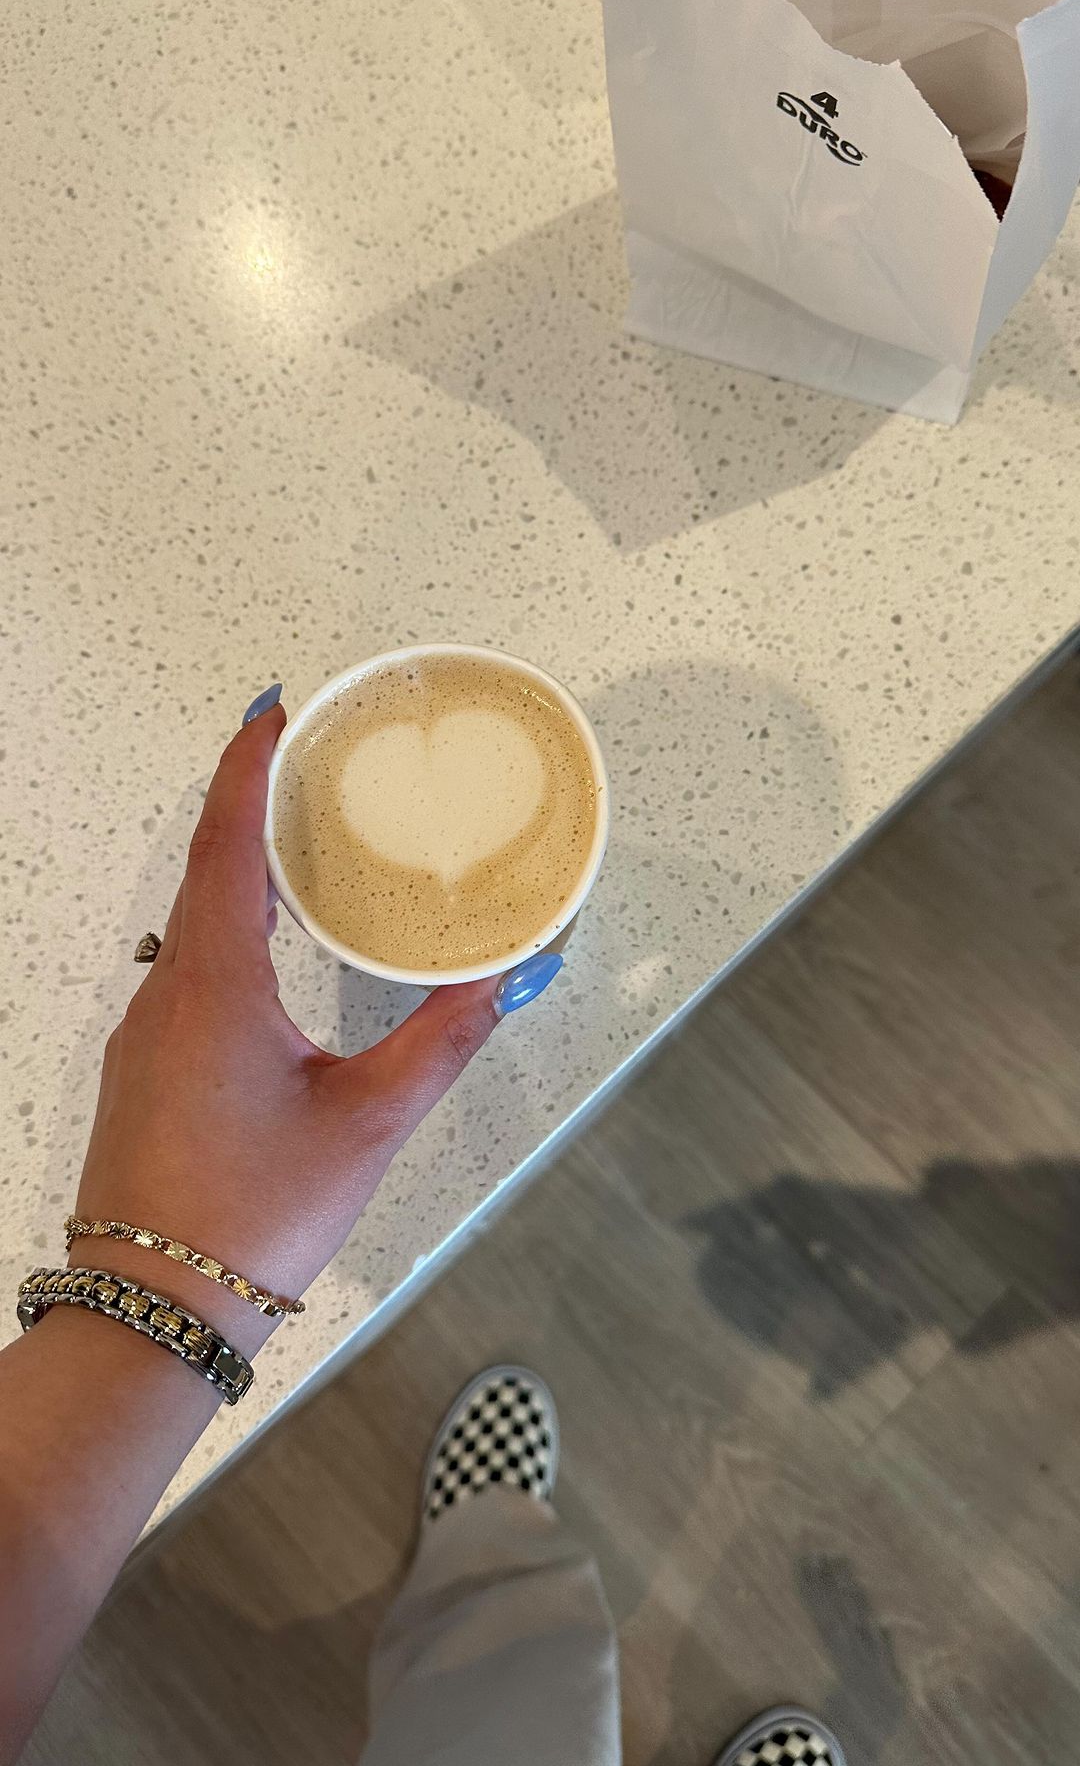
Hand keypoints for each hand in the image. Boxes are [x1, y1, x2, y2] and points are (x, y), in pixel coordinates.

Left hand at [70, 699, 511, 1354]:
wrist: (153, 1311)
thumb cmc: (254, 1211)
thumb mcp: (368, 1121)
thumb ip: (442, 1041)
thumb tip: (505, 979)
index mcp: (215, 981)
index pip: (226, 839)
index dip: (247, 764)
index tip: (274, 708)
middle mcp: (166, 993)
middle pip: (204, 869)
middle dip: (251, 807)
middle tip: (305, 765)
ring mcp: (144, 1035)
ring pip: (189, 923)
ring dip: (239, 873)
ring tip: (301, 851)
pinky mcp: (143, 1074)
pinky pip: (184, 971)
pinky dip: (226, 933)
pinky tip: (270, 959)